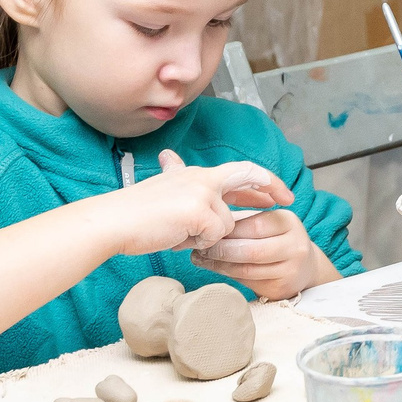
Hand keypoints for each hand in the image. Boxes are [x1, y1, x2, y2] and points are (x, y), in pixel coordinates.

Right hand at [102, 149, 291, 257]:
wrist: (112, 222)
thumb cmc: (133, 213)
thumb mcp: (161, 188)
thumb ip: (176, 176)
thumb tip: (170, 157)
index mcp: (194, 173)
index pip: (237, 171)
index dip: (260, 181)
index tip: (277, 192)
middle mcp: (202, 178)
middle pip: (248, 175)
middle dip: (272, 187)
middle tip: (289, 200)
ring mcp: (202, 193)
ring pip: (227, 223)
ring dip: (207, 237)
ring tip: (177, 233)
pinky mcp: (199, 211)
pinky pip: (215, 237)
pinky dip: (198, 244)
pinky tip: (176, 238)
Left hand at [195, 207, 336, 298]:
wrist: (304, 267)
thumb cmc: (276, 240)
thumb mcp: (268, 224)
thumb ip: (244, 222)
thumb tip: (208, 222)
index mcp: (289, 222)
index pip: (253, 226)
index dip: (227, 230)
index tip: (208, 231)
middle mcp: (294, 246)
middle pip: (250, 250)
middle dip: (221, 250)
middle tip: (201, 249)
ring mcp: (290, 270)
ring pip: (246, 270)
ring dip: (219, 265)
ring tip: (202, 259)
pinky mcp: (280, 289)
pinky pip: (248, 282)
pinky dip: (227, 275)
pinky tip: (216, 269)